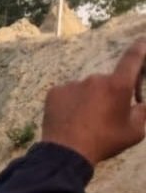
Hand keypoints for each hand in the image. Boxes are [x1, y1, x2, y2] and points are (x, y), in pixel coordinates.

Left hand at [41, 39, 145, 164]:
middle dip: (111, 95)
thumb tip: (141, 104)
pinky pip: (68, 94)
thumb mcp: (134, 131)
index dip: (139, 49)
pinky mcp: (55, 92)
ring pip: (87, 89)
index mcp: (118, 85)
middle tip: (107, 116)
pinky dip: (72, 104)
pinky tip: (71, 120)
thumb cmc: (105, 142)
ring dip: (90, 100)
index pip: (132, 59)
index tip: (141, 41)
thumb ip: (143, 112)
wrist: (66, 152)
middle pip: (108, 82)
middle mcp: (95, 79)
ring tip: (86, 123)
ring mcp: (73, 84)